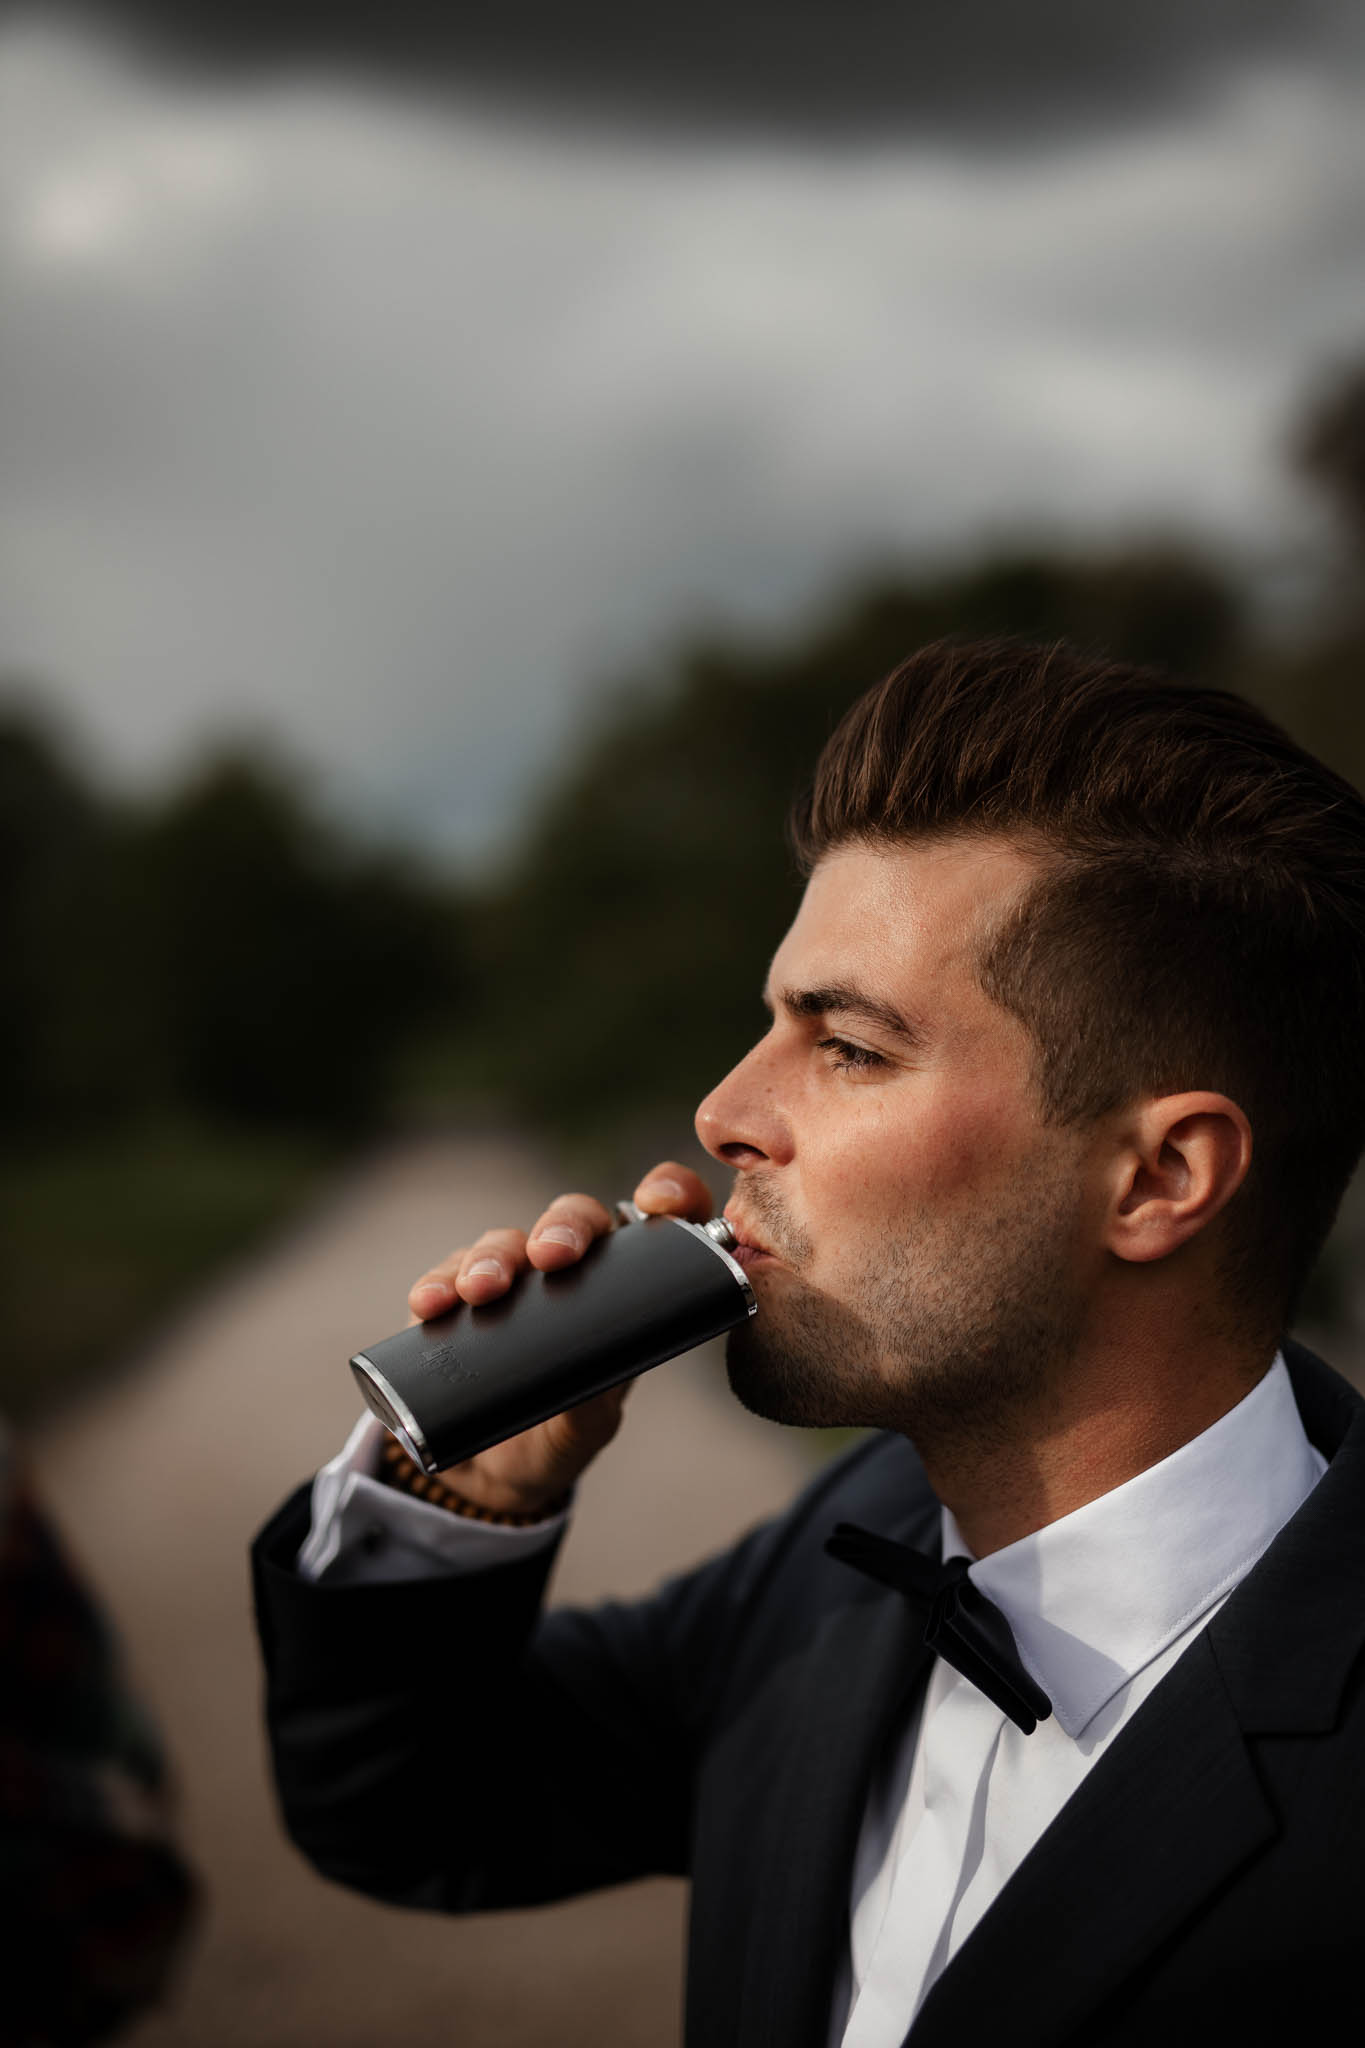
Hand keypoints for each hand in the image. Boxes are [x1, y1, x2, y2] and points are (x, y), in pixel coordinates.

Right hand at [402, 1162, 713, 1516]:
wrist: (493, 1473)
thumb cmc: (559, 1435)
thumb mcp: (588, 1424)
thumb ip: (594, 1399)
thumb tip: (597, 1372)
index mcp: (621, 1291)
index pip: (653, 1227)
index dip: (668, 1195)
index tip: (659, 1202)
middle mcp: (568, 1272)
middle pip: (572, 1220)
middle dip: (562, 1228)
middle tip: (552, 1255)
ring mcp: (511, 1281)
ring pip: (506, 1243)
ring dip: (493, 1259)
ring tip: (482, 1289)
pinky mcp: (456, 1298)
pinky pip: (447, 1277)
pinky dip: (437, 1285)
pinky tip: (430, 1304)